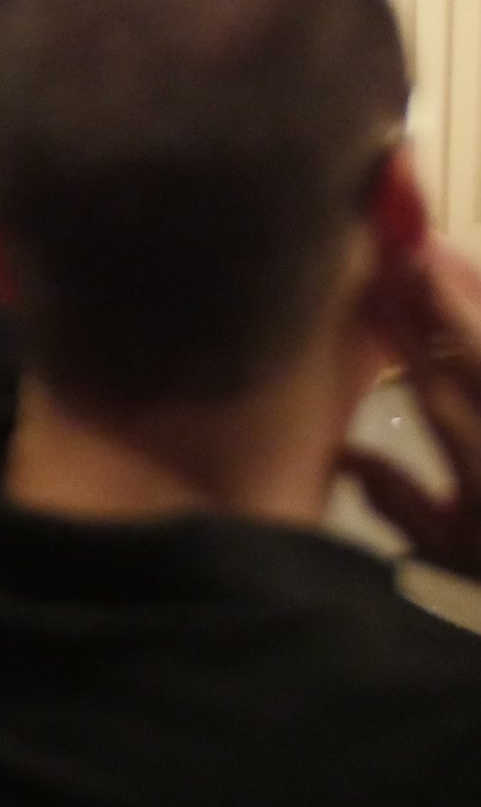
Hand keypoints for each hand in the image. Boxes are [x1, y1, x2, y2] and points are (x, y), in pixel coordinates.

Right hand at [344, 242, 480, 581]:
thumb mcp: (450, 557)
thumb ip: (398, 503)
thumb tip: (338, 453)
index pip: (436, 392)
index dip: (404, 340)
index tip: (371, 290)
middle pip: (478, 357)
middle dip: (443, 301)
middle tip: (410, 249)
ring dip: (473, 298)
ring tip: (438, 254)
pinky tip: (470, 290)